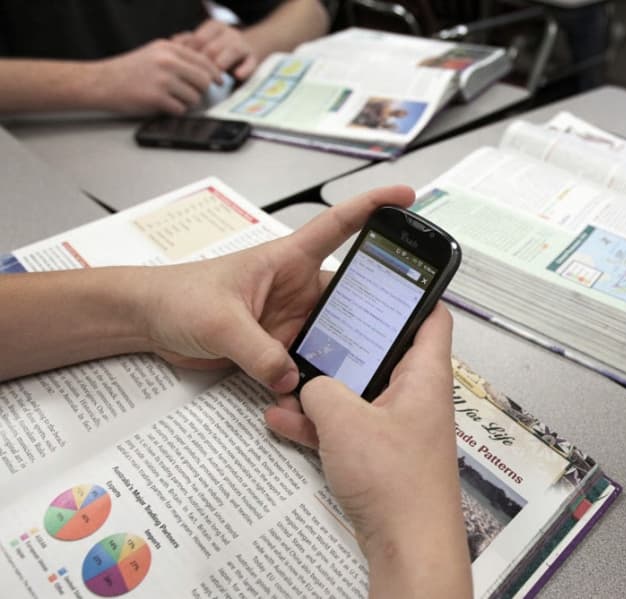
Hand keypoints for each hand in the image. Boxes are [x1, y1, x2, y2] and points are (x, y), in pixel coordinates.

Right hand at [91, 40, 221, 113]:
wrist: (101, 82)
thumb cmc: (128, 71)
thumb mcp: (153, 54)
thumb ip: (177, 58)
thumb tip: (206, 70)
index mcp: (168, 49)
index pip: (204, 61)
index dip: (214, 74)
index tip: (219, 81)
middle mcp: (167, 61)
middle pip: (203, 80)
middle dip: (201, 90)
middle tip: (191, 94)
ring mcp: (163, 79)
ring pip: (194, 97)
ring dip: (186, 102)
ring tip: (171, 99)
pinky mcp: (157, 97)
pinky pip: (180, 109)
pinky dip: (174, 111)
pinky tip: (163, 106)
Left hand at [140, 186, 414, 392]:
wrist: (147, 322)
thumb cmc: (177, 296)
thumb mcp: (220, 320)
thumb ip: (257, 350)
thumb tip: (292, 378)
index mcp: (287, 259)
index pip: (338, 225)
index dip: (373, 207)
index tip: (406, 197)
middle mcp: (296, 288)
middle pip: (349, 294)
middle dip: (375, 308)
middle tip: (402, 329)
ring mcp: (290, 319)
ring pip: (333, 334)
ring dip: (344, 351)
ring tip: (366, 371)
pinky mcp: (277, 347)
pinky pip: (308, 362)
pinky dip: (315, 378)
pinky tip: (325, 396)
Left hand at [173, 19, 258, 80]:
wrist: (246, 52)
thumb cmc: (218, 51)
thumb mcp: (203, 43)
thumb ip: (188, 43)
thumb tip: (171, 44)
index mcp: (213, 27)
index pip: (198, 39)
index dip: (189, 55)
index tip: (183, 70)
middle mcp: (229, 33)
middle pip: (213, 46)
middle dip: (205, 64)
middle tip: (196, 79)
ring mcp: (242, 45)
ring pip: (232, 51)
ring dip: (222, 64)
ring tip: (215, 79)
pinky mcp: (254, 58)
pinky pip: (250, 62)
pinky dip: (245, 69)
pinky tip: (238, 75)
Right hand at [265, 305, 472, 596]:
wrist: (407, 545)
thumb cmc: (399, 483)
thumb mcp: (345, 421)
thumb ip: (320, 391)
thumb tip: (308, 385)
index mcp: (425, 375)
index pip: (431, 317)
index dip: (411, 293)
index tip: (382, 277)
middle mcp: (415, 395)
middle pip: (382, 352)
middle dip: (344, 344)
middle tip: (314, 327)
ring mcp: (397, 425)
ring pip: (357, 391)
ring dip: (321, 388)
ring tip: (286, 379)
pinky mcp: (379, 454)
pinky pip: (346, 426)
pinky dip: (318, 423)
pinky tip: (282, 421)